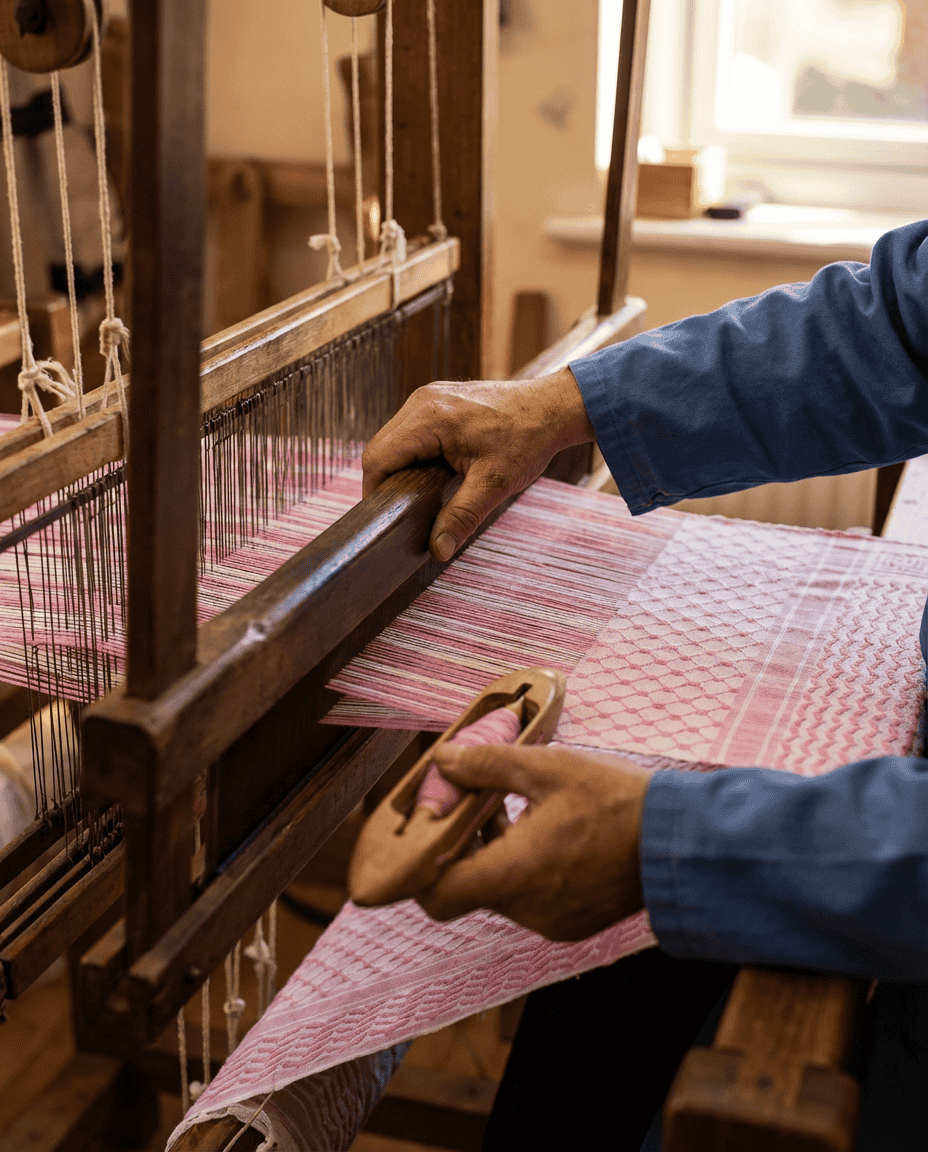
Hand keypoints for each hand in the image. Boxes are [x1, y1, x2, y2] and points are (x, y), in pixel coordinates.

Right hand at [361, 367, 593, 560]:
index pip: (377, 458)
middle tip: (402, 514)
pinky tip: (429, 475)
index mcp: (429, 417)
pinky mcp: (436, 401)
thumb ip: (462, 517)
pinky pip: (409, 432)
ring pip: (392, 440)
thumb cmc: (527, 439)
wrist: (551, 408)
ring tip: (416, 497)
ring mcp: (428, 397)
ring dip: (398, 468)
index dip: (375, 493)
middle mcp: (422, 400)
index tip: (386, 520)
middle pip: (379, 448)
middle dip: (386, 483)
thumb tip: (438, 550)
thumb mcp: (494, 484)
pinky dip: (412, 455)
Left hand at [415, 744, 649, 941]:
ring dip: (493, 854)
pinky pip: (529, 899)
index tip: (428, 827)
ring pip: (498, 892)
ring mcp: (552, 921)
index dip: (418, 863)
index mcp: (514, 875)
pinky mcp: (573, 922)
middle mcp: (527, 910)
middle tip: (469, 803)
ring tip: (511, 806)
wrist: (683, 840)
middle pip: (466, 887)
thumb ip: (488, 765)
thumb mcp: (549, 768)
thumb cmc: (618, 802)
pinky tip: (541, 830)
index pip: (436, 893)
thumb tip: (444, 761)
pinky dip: (522, 869)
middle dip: (460, 846)